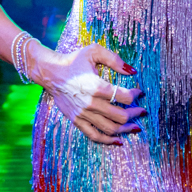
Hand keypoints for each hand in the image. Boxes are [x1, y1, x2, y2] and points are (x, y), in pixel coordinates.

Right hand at [29, 41, 144, 146]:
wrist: (51, 72)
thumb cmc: (73, 61)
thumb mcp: (94, 51)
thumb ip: (115, 60)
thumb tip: (133, 71)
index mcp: (96, 86)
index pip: (124, 97)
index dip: (136, 95)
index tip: (140, 93)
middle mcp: (91, 103)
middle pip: (120, 116)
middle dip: (135, 114)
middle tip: (141, 110)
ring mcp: (83, 114)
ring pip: (110, 128)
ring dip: (126, 129)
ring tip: (135, 126)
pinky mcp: (77, 120)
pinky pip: (94, 136)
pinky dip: (108, 140)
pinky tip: (119, 140)